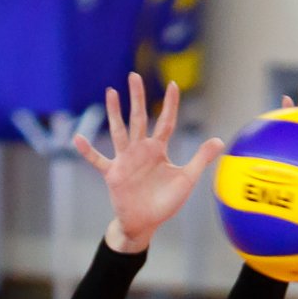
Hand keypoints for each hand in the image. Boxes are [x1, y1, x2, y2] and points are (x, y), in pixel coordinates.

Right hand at [74, 72, 224, 252]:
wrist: (145, 223)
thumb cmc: (165, 202)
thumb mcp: (186, 180)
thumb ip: (200, 159)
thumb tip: (219, 140)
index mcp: (158, 149)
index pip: (166, 122)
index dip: (170, 104)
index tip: (173, 85)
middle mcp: (141, 150)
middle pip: (139, 118)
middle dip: (137, 97)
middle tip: (134, 75)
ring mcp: (125, 160)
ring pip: (119, 131)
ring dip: (115, 112)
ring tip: (111, 92)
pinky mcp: (113, 173)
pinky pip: (98, 160)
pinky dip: (88, 151)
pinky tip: (77, 139)